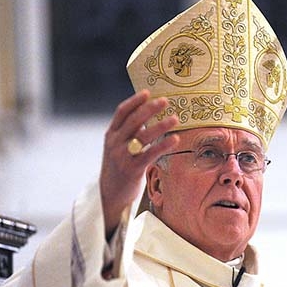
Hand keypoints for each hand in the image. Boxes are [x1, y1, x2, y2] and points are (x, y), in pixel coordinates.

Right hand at [100, 90, 178, 236]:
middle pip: (134, 121)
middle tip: (165, 100)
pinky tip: (175, 139)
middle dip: (150, 109)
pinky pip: (150, 154)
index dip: (134, 101)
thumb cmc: (119, 167)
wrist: (110, 194)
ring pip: (143, 136)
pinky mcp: (133, 170)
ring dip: (161, 125)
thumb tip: (148, 114)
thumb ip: (129, 132)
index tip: (147, 92)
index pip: (121, 112)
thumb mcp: (118, 147)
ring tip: (176, 118)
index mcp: (111, 135)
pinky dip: (163, 145)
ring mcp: (123, 157)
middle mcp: (115, 144)